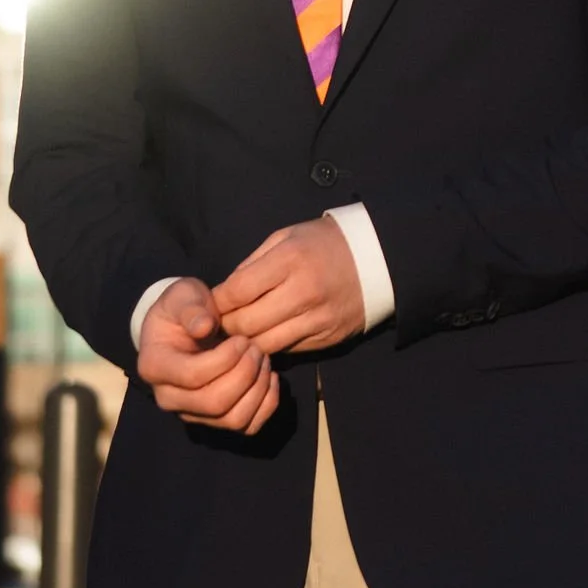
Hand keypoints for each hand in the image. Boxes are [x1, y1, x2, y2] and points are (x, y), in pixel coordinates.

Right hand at [136, 276, 280, 435]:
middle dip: (244, 375)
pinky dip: (266, 405)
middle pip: (214, 403)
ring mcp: (193, 413)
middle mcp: (168, 398)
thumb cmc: (183, 308)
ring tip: (264, 359)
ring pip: (233, 419)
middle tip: (256, 348)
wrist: (186, 325)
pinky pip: (247, 426)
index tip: (242, 338)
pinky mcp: (216, 420)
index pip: (192, 376)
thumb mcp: (182, 295)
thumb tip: (204, 327)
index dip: (224, 359)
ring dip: (257, 389)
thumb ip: (191, 307)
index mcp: (155, 367)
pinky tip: (271, 377)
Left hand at [214, 219, 364, 355]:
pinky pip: (288, 350)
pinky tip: (266, 336)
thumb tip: (223, 294)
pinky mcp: (327, 338)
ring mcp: (317, 319)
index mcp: (289, 261)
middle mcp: (303, 293)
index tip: (209, 305)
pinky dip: (272, 346)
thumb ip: (252, 264)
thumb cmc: (322, 243)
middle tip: (218, 325)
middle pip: (247, 324)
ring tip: (238, 335)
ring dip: (247, 342)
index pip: (238, 291)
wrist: (377, 258)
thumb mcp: (285, 237)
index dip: (217, 302)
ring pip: (265, 345)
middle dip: (226, 327)